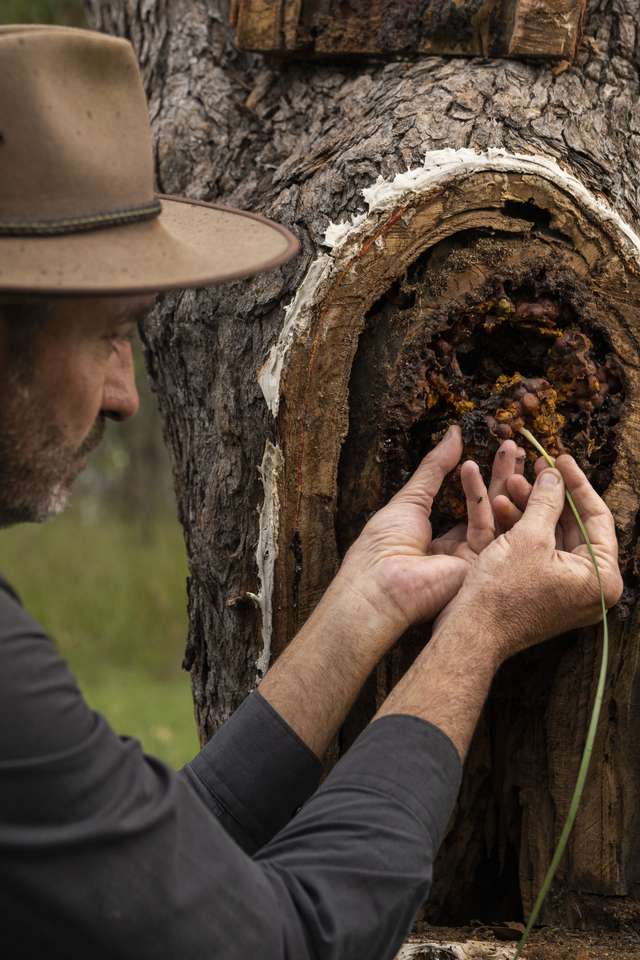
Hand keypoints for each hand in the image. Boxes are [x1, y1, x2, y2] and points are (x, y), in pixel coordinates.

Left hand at [336, 428, 523, 634]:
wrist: (380, 584)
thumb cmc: (383, 544)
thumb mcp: (411, 497)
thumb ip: (436, 467)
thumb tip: (453, 432)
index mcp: (438, 538)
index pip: (470, 505)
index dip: (483, 477)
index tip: (496, 450)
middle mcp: (459, 550)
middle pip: (489, 508)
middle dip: (502, 475)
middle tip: (514, 446)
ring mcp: (473, 561)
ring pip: (496, 516)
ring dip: (504, 481)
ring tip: (511, 449)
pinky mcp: (481, 567)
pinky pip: (487, 528)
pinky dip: (482, 498)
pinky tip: (473, 469)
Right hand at [434, 456, 622, 661]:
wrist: (471, 632)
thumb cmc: (504, 591)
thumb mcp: (529, 537)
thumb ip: (548, 500)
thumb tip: (554, 474)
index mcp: (601, 577)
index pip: (597, 517)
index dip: (576, 483)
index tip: (559, 458)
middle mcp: (590, 586)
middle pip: (574, 525)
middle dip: (548, 494)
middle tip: (533, 467)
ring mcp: (567, 590)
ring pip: (553, 536)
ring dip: (531, 508)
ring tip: (509, 483)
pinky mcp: (545, 592)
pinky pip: (540, 551)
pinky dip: (524, 529)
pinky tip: (503, 506)